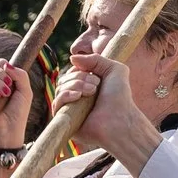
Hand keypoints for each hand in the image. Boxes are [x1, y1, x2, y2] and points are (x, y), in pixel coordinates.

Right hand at [56, 51, 162, 168]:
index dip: (81, 70)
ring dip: (75, 85)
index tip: (97, 77)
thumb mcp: (114, 69)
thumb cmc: (120, 97)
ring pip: (60, 89)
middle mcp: (78, 97)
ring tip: (91, 92)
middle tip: (96, 86)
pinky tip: (77, 96)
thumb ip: (96, 58)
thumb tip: (72, 58)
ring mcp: (71, 108)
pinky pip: (56, 103)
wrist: (120, 120)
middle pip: (65, 79)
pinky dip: (65, 96)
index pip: (72, 72)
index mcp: (87, 86)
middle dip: (79, 78)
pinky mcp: (66, 120)